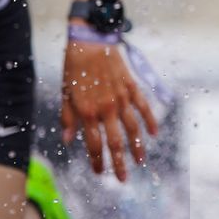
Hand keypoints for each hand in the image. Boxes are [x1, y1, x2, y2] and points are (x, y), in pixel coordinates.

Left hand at [61, 37, 160, 182]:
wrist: (91, 39)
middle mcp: (106, 108)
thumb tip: (68, 139)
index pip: (94, 144)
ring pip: (133, 129)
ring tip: (141, 162)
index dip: (97, 161)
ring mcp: (121, 98)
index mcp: (87, 112)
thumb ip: (68, 118)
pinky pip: (143, 107)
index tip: (100, 173)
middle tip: (123, 179)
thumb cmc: (74, 67)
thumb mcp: (65, 93)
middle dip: (119, 163)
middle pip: (116, 142)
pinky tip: (154, 133)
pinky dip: (150, 121)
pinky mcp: (131, 87)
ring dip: (137, 147)